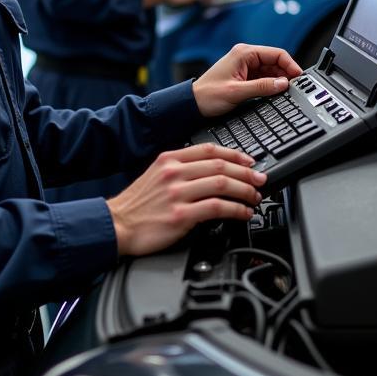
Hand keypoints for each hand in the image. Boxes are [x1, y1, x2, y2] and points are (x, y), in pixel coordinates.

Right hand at [107, 143, 266, 255]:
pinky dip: (236, 210)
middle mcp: (174, 173)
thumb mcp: (155, 175)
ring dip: (245, 191)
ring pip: (223, 184)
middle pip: (221, 166)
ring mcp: (178, 193)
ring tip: (255, 198)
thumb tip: (210, 170)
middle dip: (247, 173)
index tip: (249, 161)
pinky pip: (217, 208)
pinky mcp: (181, 216)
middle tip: (260, 180)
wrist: (116, 225)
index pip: (209, 150)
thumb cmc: (137, 205)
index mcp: (169, 159)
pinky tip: (243, 214)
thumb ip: (180, 168)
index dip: (235, 154)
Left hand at [192, 42, 301, 117]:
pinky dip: (271, 84)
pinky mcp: (244, 76)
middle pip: (275, 61)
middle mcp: (245, 56)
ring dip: (279, 80)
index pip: (276, 53)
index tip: (299, 78)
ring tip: (286, 92)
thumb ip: (262, 87)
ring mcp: (245, 66)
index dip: (290, 65)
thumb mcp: (237, 92)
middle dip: (286, 73)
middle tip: (295, 88)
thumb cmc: (208, 95)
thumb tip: (283, 84)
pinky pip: (264, 77)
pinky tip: (274, 93)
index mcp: (244, 53)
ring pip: (271, 70)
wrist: (192, 103)